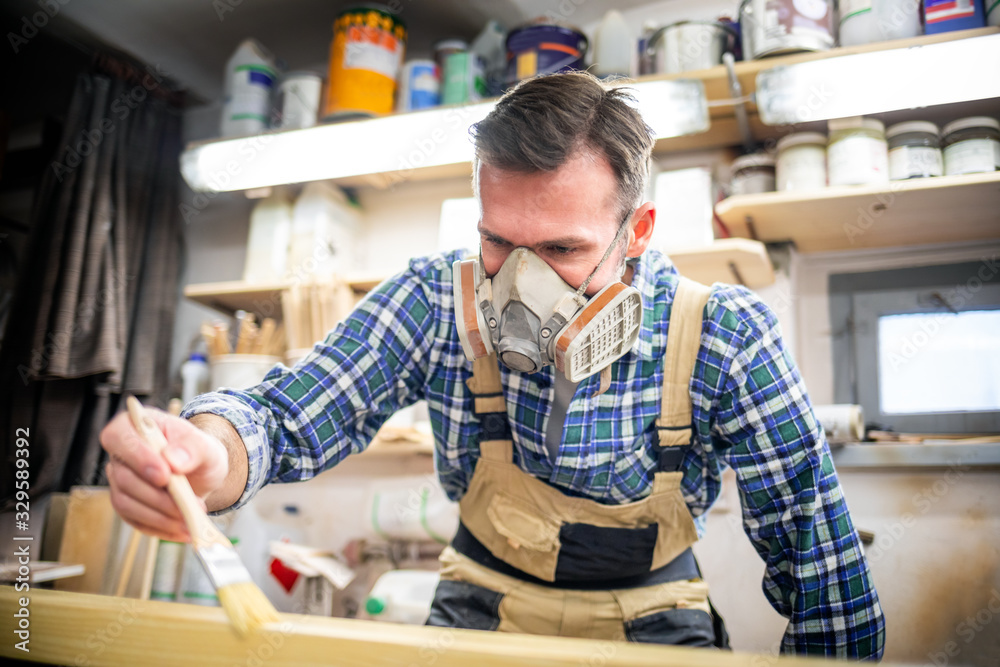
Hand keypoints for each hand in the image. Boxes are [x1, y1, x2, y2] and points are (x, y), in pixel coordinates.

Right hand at [100, 409, 228, 541]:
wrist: (202, 472)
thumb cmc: (199, 452)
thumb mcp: (205, 445)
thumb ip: (192, 447)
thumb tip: (174, 459)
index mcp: (134, 426)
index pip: (120, 438)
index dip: (138, 458)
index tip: (165, 476)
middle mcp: (121, 454)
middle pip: (124, 478)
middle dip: (157, 497)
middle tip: (188, 505)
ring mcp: (120, 481)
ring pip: (126, 503)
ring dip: (159, 517)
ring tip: (189, 522)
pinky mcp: (128, 504)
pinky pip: (135, 521)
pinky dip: (159, 529)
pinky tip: (181, 531)